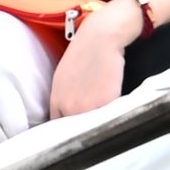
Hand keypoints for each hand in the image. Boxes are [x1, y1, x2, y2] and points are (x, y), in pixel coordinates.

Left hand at [48, 0, 141, 119]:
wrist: (100, 38)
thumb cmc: (83, 54)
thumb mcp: (63, 78)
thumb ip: (63, 99)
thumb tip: (67, 115)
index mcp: (57, 100)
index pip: (57, 128)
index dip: (66, 131)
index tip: (73, 132)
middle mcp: (68, 107)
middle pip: (73, 131)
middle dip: (80, 131)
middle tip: (88, 129)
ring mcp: (87, 108)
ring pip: (91, 128)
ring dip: (95, 127)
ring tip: (102, 122)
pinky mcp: (105, 104)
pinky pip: (107, 120)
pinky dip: (110, 119)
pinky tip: (112, 112)